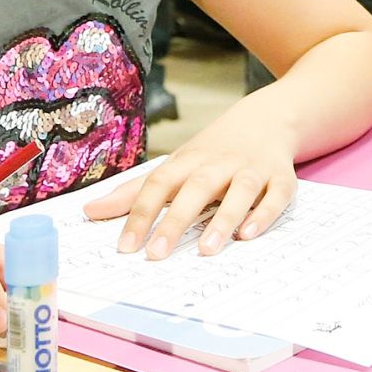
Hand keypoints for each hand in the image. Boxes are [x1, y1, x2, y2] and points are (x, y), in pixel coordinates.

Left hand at [82, 98, 299, 258]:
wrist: (268, 116)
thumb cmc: (213, 150)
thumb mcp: (175, 164)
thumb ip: (134, 191)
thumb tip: (89, 211)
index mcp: (189, 160)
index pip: (159, 184)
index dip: (141, 213)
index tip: (125, 247)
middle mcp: (219, 163)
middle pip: (196, 188)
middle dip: (176, 221)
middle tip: (156, 255)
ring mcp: (252, 168)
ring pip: (239, 190)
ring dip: (223, 218)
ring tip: (206, 251)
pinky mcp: (281, 176)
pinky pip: (276, 194)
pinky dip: (265, 213)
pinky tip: (249, 234)